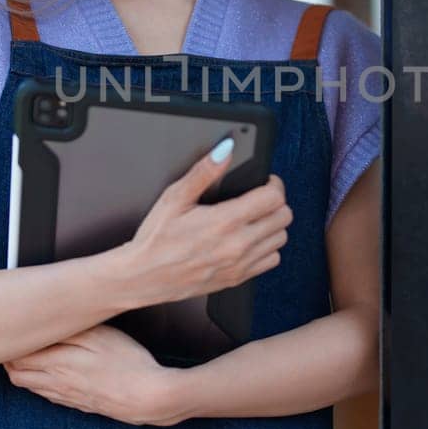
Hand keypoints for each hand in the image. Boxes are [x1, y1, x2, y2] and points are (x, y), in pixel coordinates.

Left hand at [3, 324, 182, 426]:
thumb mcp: (100, 336)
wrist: (147, 398)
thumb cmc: (127, 362)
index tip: (14, 329)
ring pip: (29, 387)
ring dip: (23, 372)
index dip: (11, 343)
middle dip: (11, 358)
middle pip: (17, 374)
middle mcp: (56, 382)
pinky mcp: (78, 404)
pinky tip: (52, 373)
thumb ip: (68, 330)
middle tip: (17, 341)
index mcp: (58, 362)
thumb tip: (43, 325)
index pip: (17, 357)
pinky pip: (47, 396)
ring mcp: (66, 396)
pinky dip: (40, 384)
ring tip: (30, 355)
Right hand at [122, 134, 291, 307]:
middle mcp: (237, 245)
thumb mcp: (174, 198)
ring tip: (256, 218)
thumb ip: (204, 172)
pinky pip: (272, 260)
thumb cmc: (156, 238)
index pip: (274, 198)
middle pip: (284, 217)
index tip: (264, 181)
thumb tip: (225, 150)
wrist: (143, 277)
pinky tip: (251, 239)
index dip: (273, 184)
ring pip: (281, 239)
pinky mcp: (238, 278)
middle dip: (276, 201)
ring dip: (274, 224)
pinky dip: (267, 248)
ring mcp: (240, 264)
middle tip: (260, 197)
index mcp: (224, 221)